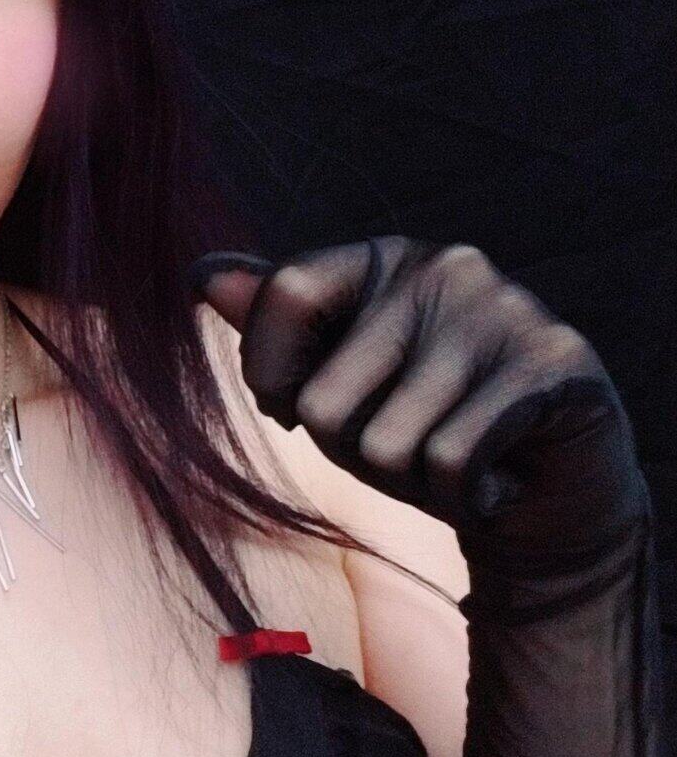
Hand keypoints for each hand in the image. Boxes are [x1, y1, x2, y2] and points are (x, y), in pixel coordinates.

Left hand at [192, 237, 649, 581]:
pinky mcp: (553, 363)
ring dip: (411, 485)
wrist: (549, 485)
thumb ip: (277, 328)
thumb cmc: (426, 424)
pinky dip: (462, 497)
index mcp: (383, 259)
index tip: (294, 410)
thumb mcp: (340, 380)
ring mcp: (505, 309)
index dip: (268, 373)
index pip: (284, 293)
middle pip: (326, 398)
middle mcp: (445, 267)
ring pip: (388, 444)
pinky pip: (450, 462)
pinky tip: (492, 483)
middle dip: (351, 453)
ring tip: (452, 464)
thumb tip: (203, 275)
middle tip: (405, 447)